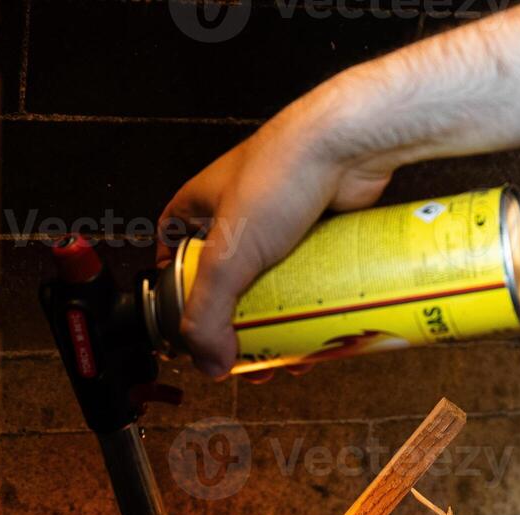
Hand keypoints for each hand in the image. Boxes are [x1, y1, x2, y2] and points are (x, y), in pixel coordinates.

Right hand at [157, 80, 396, 378]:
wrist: (345, 144)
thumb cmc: (278, 178)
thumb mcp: (227, 256)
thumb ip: (209, 314)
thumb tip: (210, 365)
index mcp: (199, 207)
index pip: (174, 255)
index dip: (180, 294)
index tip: (193, 330)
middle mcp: (238, 212)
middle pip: (232, 280)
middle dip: (241, 323)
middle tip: (253, 359)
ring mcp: (282, 220)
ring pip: (276, 281)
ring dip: (282, 319)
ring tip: (293, 355)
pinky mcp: (319, 227)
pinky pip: (311, 273)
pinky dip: (314, 300)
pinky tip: (323, 327)